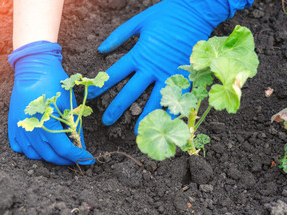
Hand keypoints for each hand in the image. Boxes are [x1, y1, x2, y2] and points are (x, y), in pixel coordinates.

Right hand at [8, 41, 93, 164]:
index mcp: (47, 124)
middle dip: (65, 159)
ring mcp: (20, 129)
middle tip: (76, 157)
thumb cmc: (54, 82)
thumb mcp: (69, 104)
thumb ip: (74, 126)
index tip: (88, 159)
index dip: (78, 156)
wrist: (33, 67)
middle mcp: (32, 130)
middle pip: (50, 156)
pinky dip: (31, 151)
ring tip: (59, 151)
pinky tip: (41, 146)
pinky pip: (20, 147)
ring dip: (49, 157)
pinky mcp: (13, 125)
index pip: (64, 149)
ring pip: (35, 155)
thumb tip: (80, 144)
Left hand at [88, 0, 252, 133]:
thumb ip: (119, 35)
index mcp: (139, 54)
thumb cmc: (166, 14)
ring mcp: (169, 74)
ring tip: (137, 132)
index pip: (115, 74)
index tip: (90, 96)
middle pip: (130, 93)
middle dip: (116, 108)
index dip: (101, 86)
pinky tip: (166, 124)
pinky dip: (172, 112)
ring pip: (154, 101)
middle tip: (106, 122)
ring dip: (144, 117)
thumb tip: (101, 49)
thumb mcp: (139, 21)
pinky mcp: (186, 76)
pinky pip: (177, 98)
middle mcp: (152, 68)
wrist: (196, 11)